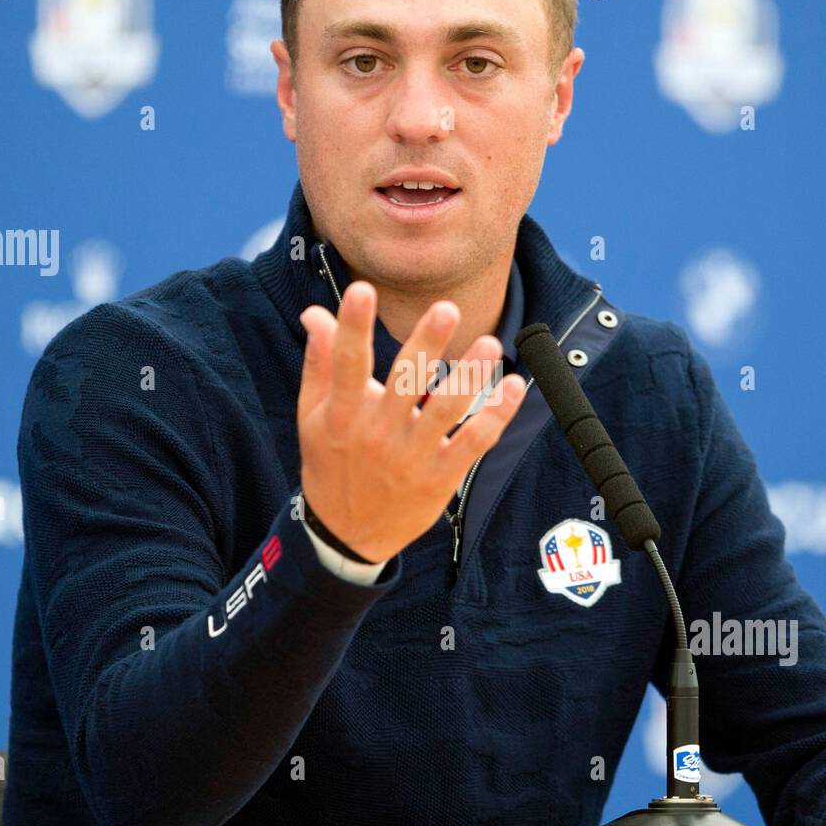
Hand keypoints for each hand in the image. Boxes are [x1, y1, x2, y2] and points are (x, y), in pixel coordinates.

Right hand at [297, 280, 526, 562]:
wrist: (346, 534)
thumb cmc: (331, 465)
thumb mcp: (312, 416)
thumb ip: (320, 362)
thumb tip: (315, 313)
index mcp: (342, 414)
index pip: (347, 363)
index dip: (352, 326)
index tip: (362, 290)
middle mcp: (377, 433)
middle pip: (404, 381)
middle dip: (426, 344)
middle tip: (447, 308)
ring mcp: (410, 456)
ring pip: (445, 410)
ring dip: (470, 376)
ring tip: (490, 344)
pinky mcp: (439, 476)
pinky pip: (473, 442)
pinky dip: (496, 415)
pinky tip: (513, 387)